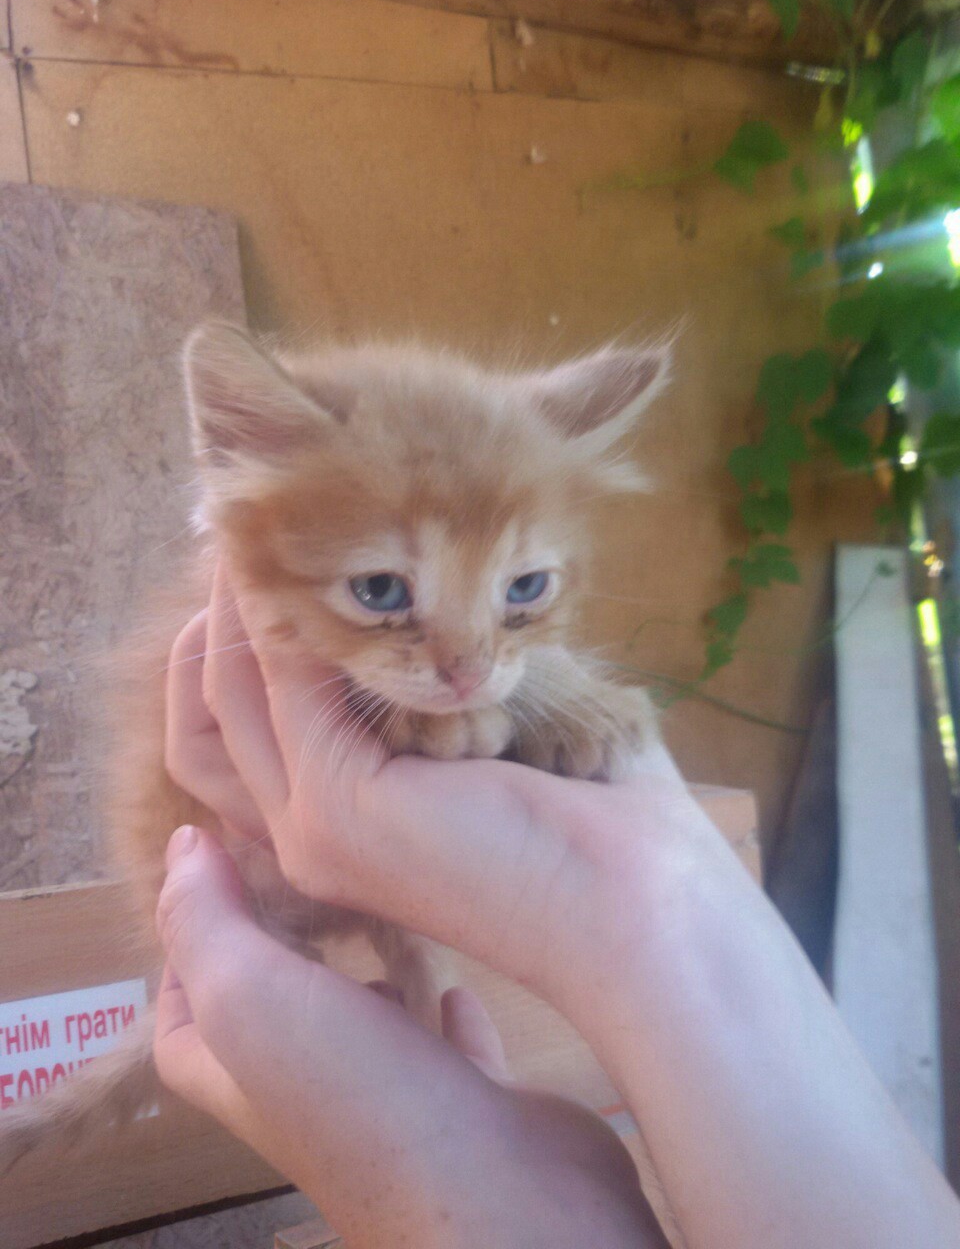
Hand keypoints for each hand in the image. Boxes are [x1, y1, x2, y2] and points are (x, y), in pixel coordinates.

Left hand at [154, 825, 668, 1248]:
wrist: (501, 1200)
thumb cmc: (358, 1096)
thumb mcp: (249, 996)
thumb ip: (206, 921)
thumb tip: (180, 846)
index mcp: (236, 1071)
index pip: (183, 1002)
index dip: (191, 930)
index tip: (228, 855)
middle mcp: (303, 1089)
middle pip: (271, 1002)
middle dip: (280, 935)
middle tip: (307, 863)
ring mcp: (388, 1098)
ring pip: (360, 1021)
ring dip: (362, 972)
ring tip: (377, 905)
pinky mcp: (465, 1098)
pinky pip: (445, 1042)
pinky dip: (444, 1006)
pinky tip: (455, 974)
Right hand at [165, 565, 710, 1010]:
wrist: (644, 901)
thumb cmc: (594, 815)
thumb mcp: (494, 733)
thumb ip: (432, 685)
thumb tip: (409, 604)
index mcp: (344, 830)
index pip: (248, 733)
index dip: (245, 644)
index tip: (270, 568)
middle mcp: (309, 837)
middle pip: (217, 714)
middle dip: (221, 617)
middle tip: (246, 536)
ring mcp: (314, 829)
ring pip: (230, 691)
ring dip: (239, 600)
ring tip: (263, 530)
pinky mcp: (338, 806)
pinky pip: (281, 679)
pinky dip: (284, 608)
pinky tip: (308, 554)